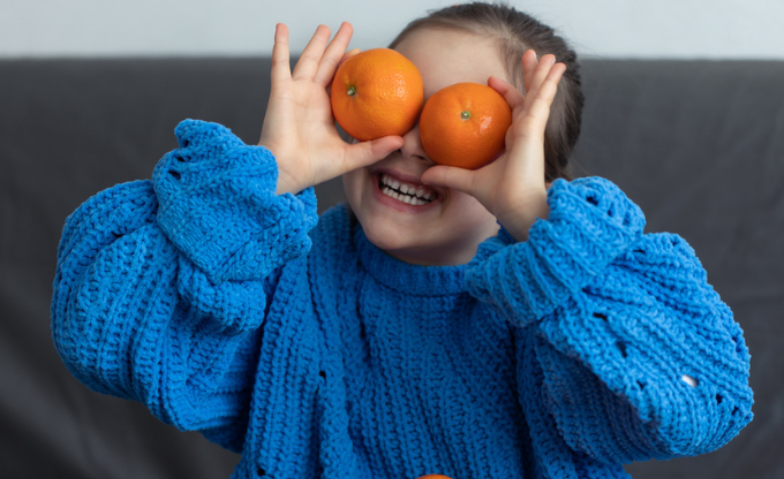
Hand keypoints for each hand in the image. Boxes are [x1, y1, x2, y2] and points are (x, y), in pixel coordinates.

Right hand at [259, 22, 404, 195]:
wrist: (287, 170)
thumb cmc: (315, 168)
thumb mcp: (351, 157)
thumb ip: (374, 149)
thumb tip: (401, 141)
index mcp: (326, 112)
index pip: (341, 84)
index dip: (351, 68)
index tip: (363, 53)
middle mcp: (311, 99)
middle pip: (328, 66)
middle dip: (338, 47)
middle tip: (348, 28)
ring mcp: (296, 93)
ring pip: (309, 60)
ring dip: (316, 42)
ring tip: (325, 26)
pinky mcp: (281, 91)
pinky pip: (279, 63)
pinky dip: (280, 44)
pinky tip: (282, 27)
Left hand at [420, 50, 566, 240]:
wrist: (515, 207)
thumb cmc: (498, 197)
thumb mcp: (468, 180)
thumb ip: (449, 174)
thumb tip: (425, 174)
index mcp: (514, 141)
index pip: (512, 111)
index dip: (506, 93)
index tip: (491, 80)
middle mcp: (525, 133)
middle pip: (529, 97)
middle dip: (530, 76)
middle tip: (530, 55)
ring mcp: (532, 130)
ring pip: (540, 94)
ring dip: (544, 74)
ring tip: (550, 55)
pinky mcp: (534, 128)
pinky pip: (542, 99)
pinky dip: (549, 83)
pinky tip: (555, 68)